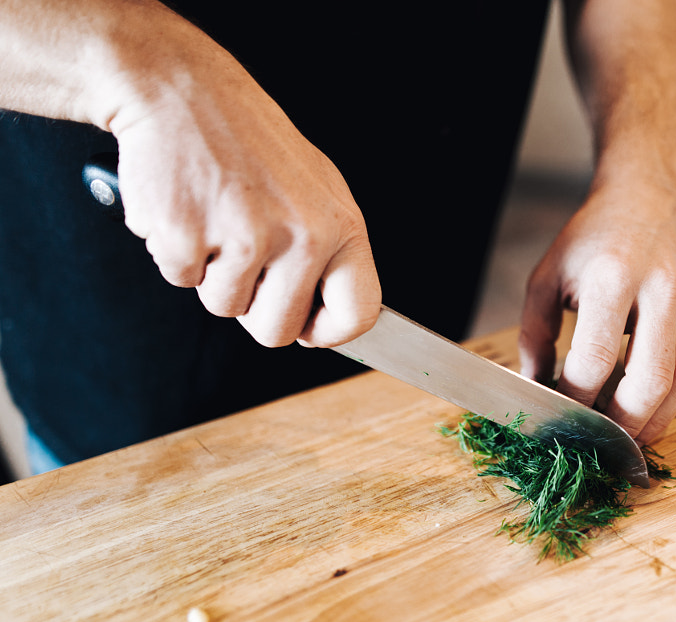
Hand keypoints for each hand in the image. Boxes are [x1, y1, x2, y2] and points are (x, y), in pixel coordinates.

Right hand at [107, 15, 379, 348]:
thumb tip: (328, 317)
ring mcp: (245, 237)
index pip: (359, 313)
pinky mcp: (188, 237)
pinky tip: (187, 208)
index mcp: (341, 225)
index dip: (327, 333)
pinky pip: (179, 280)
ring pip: (224, 306)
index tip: (305, 327)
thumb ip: (329, 252)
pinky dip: (175, 252)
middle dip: (254, 308)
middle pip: (277, 331)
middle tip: (243, 256)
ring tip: (217, 217)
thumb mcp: (316, 190)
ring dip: (212, 274)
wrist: (181, 91)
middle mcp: (302, 235)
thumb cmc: (249, 142)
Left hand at [518, 180, 675, 443]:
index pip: (596, 357)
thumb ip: (535, 333)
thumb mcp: (547, 275)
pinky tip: (648, 414)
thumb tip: (534, 385)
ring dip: (654, 421)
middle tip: (599, 443)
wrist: (646, 199)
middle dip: (622, 422)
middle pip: (649, 378)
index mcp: (612, 276)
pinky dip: (672, 401)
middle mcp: (659, 288)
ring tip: (627, 441)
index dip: (576, 397)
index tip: (560, 414)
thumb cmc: (592, 238)